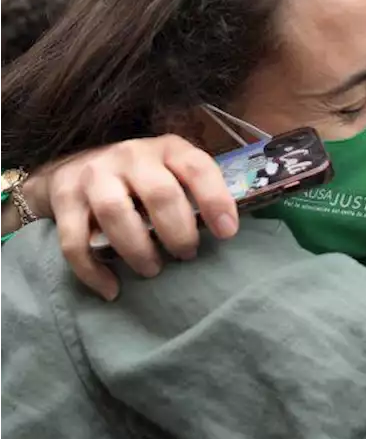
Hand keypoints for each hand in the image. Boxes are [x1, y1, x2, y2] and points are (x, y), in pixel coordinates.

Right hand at [24, 136, 238, 300]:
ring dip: (138, 249)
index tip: (227, 233)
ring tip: (153, 270)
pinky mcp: (64, 199)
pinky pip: (75, 240)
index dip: (215, 200)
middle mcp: (131, 156)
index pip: (197, 168)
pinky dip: (93, 270)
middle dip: (178, 232)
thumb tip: (225, 231)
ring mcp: (94, 175)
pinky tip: (112, 289)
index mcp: (167, 149)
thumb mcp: (171, 170)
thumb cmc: (140, 177)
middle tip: (187, 255)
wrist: (74, 166)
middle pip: (160, 194)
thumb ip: (194, 192)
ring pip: (115, 213)